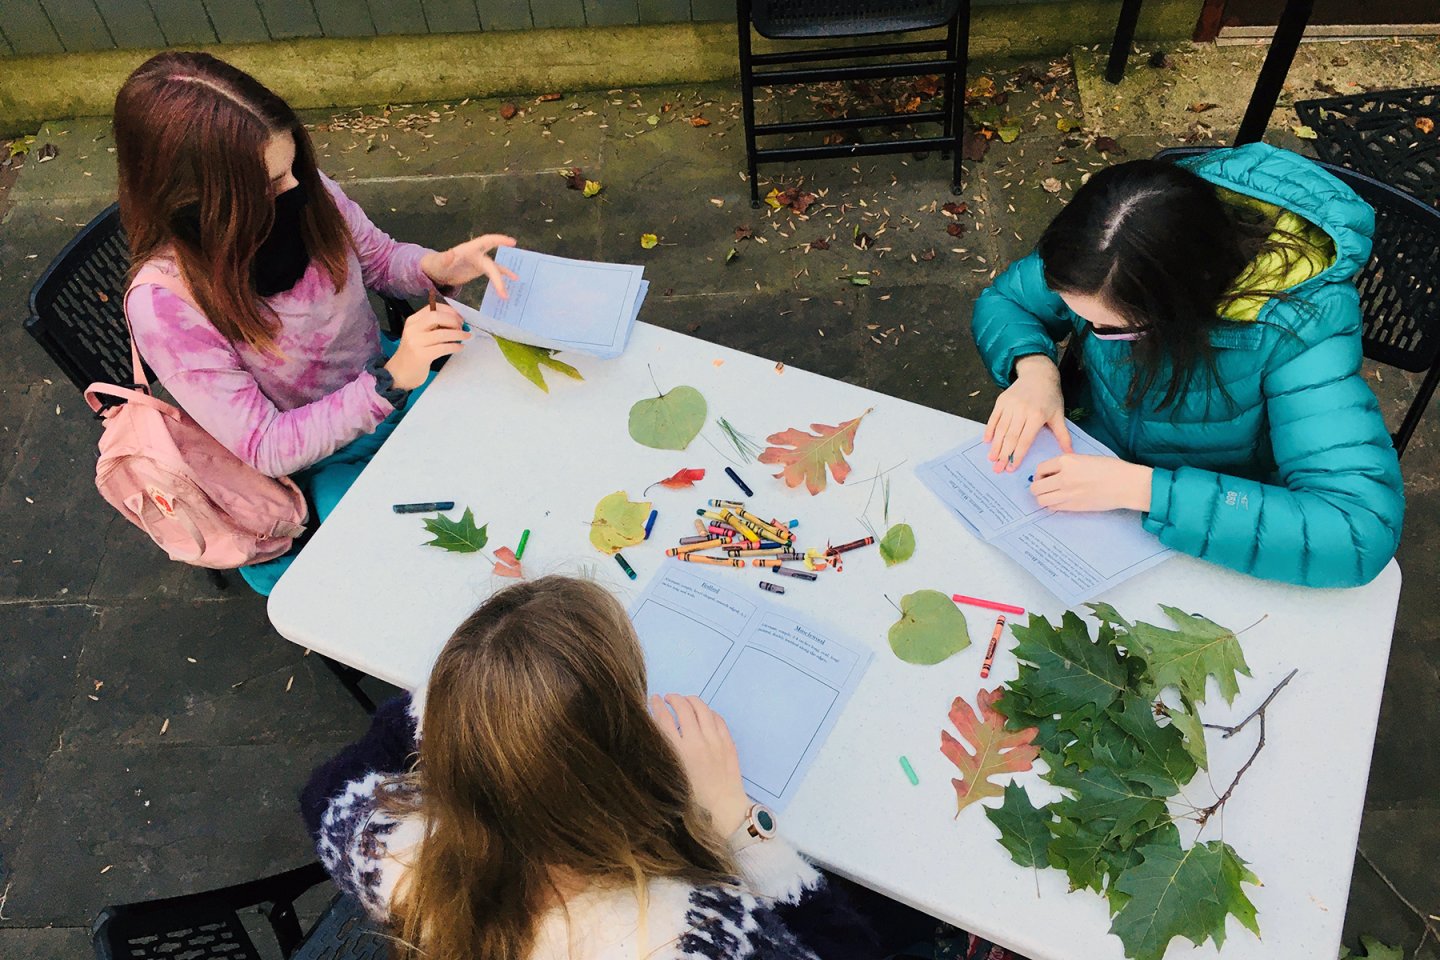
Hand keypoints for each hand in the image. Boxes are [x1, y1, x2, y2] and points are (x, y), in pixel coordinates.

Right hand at [383, 303, 469, 389]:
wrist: (399, 373)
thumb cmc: (413, 353)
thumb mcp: (418, 335)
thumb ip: (432, 327)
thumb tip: (456, 322)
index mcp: (412, 321)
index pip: (432, 308)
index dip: (449, 311)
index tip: (459, 317)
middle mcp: (413, 329)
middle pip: (437, 317)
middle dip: (453, 320)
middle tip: (462, 327)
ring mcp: (416, 342)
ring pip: (442, 333)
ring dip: (458, 334)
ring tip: (466, 336)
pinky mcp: (421, 355)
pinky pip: (443, 348)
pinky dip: (455, 346)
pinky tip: (460, 347)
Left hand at [420, 234, 519, 295]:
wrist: (437, 271)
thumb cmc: (438, 264)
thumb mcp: (439, 262)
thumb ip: (445, 258)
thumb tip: (450, 253)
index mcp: (469, 249)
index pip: (487, 241)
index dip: (499, 240)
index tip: (512, 242)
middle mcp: (477, 254)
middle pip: (492, 262)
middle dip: (501, 273)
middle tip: (513, 279)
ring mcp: (480, 262)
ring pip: (495, 269)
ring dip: (503, 277)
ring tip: (515, 283)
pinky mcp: (480, 269)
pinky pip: (493, 273)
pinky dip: (501, 279)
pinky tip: (508, 286)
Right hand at [649, 694, 750, 836]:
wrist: (723, 811)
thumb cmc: (692, 801)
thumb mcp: (670, 778)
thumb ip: (663, 755)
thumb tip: (655, 736)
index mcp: (678, 753)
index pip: (663, 719)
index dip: (656, 705)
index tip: (652, 699)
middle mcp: (696, 742)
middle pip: (682, 708)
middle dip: (673, 699)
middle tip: (668, 698)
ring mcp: (714, 740)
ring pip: (702, 708)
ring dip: (691, 701)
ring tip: (685, 701)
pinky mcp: (728, 742)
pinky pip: (717, 718)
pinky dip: (707, 711)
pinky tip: (703, 713)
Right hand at [985, 355, 1071, 471]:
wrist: (1039, 374)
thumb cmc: (1050, 396)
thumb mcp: (1059, 414)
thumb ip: (1062, 435)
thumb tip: (1069, 454)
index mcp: (1037, 415)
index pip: (1025, 440)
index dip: (1018, 455)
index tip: (1012, 468)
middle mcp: (1022, 410)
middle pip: (1011, 437)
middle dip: (1004, 455)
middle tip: (998, 469)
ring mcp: (1010, 405)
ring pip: (1001, 429)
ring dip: (995, 446)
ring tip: (991, 459)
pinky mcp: (1002, 400)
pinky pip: (994, 418)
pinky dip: (989, 430)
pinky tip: (987, 441)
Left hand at [1031, 454, 1153, 511]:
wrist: (1126, 484)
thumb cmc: (1110, 468)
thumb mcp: (1084, 458)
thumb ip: (1066, 464)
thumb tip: (1051, 473)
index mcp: (1066, 461)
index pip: (1040, 469)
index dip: (1040, 474)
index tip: (1044, 476)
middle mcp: (1064, 477)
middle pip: (1036, 487)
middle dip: (1037, 487)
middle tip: (1045, 487)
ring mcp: (1068, 494)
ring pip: (1041, 500)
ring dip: (1043, 497)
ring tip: (1051, 495)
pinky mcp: (1074, 506)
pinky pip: (1053, 507)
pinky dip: (1053, 505)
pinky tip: (1061, 501)